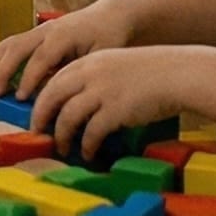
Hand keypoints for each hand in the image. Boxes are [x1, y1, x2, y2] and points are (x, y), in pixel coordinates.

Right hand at [0, 0, 136, 99]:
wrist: (108, 16)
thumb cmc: (108, 38)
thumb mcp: (101, 57)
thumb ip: (80, 73)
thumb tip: (63, 98)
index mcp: (63, 36)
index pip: (41, 58)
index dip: (29, 78)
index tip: (21, 98)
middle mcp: (45, 31)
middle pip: (16, 47)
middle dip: (3, 71)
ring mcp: (36, 31)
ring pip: (7, 44)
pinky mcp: (33, 36)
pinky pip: (9, 46)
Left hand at [27, 47, 189, 163]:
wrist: (178, 73)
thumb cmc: (150, 73)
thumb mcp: (115, 66)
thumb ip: (93, 79)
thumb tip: (74, 104)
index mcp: (88, 62)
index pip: (54, 80)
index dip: (41, 99)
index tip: (37, 114)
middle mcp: (90, 74)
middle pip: (51, 96)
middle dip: (40, 117)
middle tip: (36, 132)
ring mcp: (102, 92)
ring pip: (67, 116)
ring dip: (62, 136)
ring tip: (62, 148)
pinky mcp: (115, 110)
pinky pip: (91, 132)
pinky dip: (86, 146)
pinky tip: (88, 153)